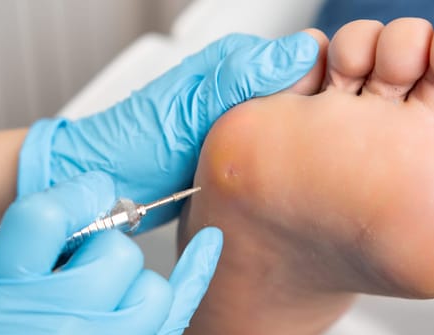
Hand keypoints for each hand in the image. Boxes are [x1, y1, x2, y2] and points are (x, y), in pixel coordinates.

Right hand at [0, 172, 222, 334]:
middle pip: (113, 249)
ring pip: (151, 284)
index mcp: (3, 301)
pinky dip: (196, 271)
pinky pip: (179, 309)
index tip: (92, 190)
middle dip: (104, 248)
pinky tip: (209, 242)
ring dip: (133, 280)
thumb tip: (84, 208)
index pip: (44, 218)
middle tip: (84, 266)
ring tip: (105, 298)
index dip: (76, 195)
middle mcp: (56, 324)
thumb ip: (26, 254)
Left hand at [18, 32, 318, 230]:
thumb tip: (303, 52)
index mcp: (236, 63)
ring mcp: (243, 120)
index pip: (308, 60)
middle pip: (308, 95)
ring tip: (286, 166)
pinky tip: (276, 177)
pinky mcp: (241, 150)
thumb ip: (244, 77)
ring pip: (296, 126)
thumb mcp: (191, 107)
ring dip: (299, 145)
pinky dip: (283, 164)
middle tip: (298, 148)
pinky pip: (278, 152)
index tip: (315, 118)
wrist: (112, 183)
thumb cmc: (137, 145)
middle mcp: (243, 88)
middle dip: (313, 118)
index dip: (321, 87)